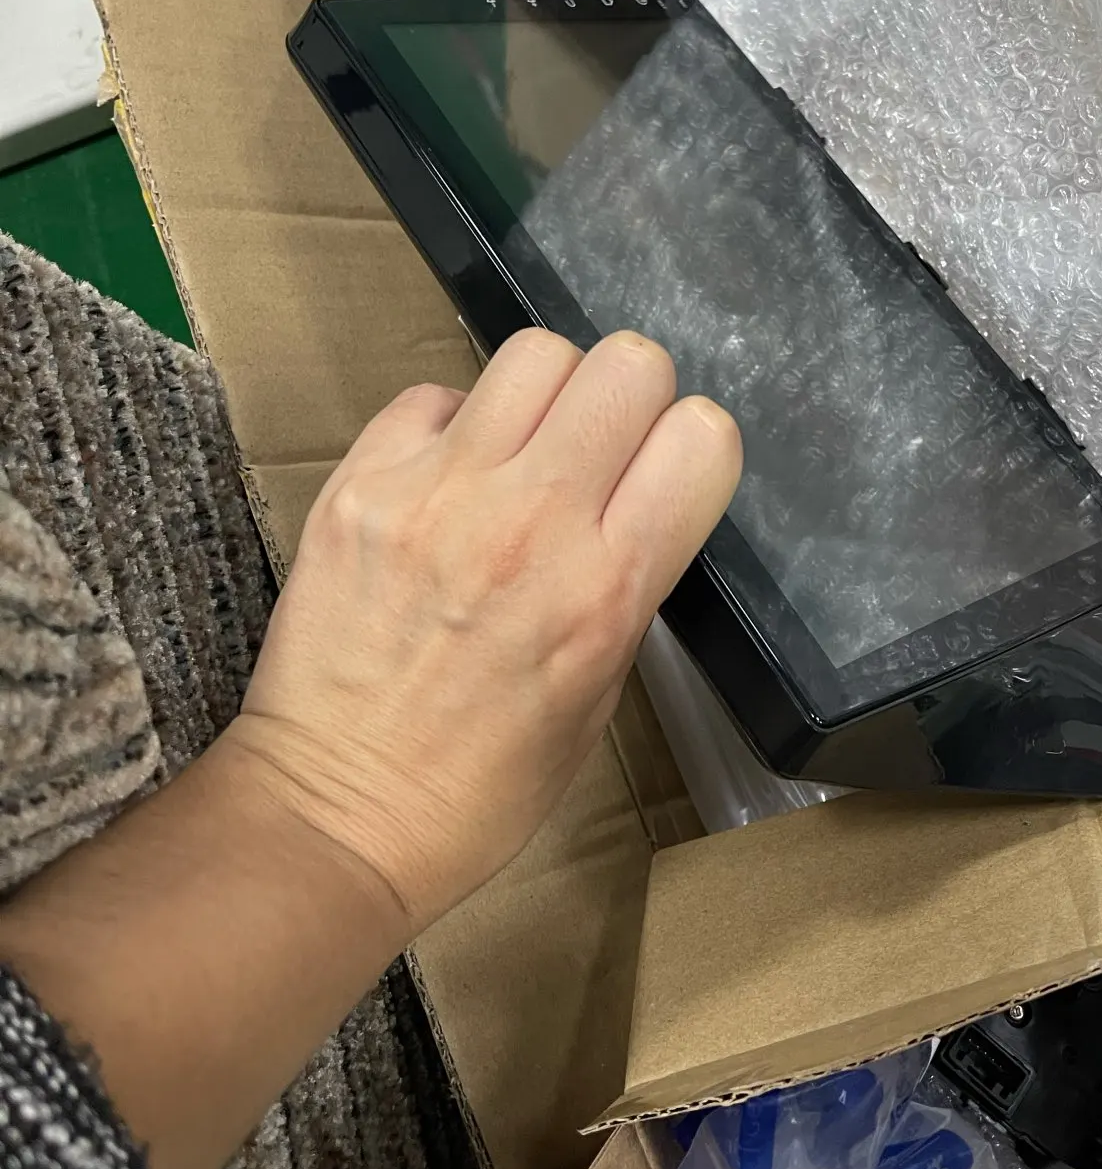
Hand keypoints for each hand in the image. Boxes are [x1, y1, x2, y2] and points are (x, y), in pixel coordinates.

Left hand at [226, 328, 740, 934]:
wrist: (333, 815)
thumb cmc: (480, 785)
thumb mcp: (601, 692)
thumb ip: (629, 579)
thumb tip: (635, 494)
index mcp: (607, 588)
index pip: (702, 434)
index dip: (689, 448)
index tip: (662, 478)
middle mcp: (531, 522)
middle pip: (629, 362)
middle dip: (628, 401)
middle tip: (596, 455)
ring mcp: (438, 492)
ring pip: (536, 353)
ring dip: (545, 396)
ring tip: (521, 455)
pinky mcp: (360, 482)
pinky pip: (434, 393)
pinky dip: (451, 426)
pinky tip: (444, 482)